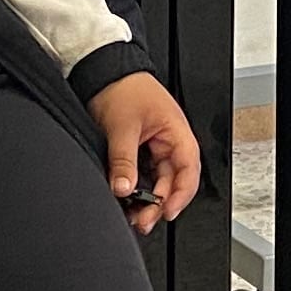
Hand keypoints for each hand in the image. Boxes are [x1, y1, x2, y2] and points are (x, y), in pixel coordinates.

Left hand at [92, 71, 201, 232]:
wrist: (103, 70)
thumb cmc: (123, 87)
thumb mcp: (122, 126)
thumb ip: (123, 160)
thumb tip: (123, 188)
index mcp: (177, 133)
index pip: (188, 170)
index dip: (180, 195)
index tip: (165, 212)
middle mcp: (169, 141)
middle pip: (172, 181)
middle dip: (159, 204)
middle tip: (143, 221)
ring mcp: (154, 146)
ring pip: (157, 180)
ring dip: (147, 199)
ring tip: (134, 216)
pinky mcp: (139, 149)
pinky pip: (143, 174)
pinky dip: (136, 188)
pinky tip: (126, 199)